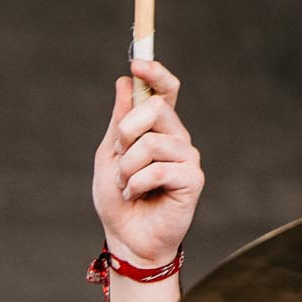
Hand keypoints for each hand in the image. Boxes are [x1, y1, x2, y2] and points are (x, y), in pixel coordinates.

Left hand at [92, 59, 202, 267]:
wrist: (126, 238)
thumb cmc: (118, 200)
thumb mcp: (109, 155)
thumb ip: (118, 120)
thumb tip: (125, 81)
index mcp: (158, 129)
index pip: (165, 91)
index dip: (155, 73)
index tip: (136, 63)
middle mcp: (177, 138)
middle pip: (156, 109)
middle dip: (126, 132)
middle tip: (118, 156)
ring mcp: (187, 157)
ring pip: (152, 143)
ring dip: (127, 167)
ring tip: (126, 185)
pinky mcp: (192, 179)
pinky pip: (158, 169)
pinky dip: (137, 184)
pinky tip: (136, 195)